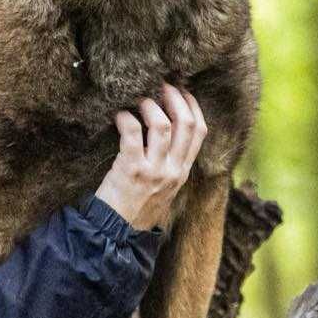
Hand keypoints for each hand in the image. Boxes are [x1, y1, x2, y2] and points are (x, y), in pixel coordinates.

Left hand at [94, 83, 207, 232]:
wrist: (117, 233)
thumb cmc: (136, 207)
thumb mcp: (164, 187)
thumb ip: (170, 162)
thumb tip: (166, 128)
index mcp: (183, 171)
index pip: (200, 131)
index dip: (192, 105)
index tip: (182, 90)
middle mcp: (174, 169)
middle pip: (187, 123)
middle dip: (175, 97)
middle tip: (161, 84)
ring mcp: (154, 170)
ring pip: (162, 124)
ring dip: (150, 105)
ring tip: (139, 98)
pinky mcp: (132, 169)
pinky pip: (132, 133)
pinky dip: (126, 118)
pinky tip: (119, 115)